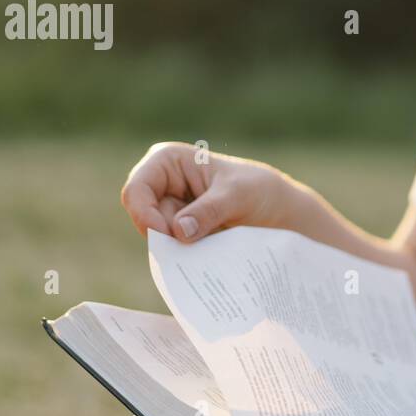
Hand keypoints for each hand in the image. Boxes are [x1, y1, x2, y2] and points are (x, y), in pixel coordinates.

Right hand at [119, 142, 299, 241]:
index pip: (136, 190)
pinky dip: (186, 255)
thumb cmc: (259, 191)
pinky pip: (172, 249)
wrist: (279, 213)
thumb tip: (178, 231)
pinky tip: (208, 254)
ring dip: (178, 247)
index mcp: (167, 161)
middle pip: (142, 217)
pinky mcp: (180, 232)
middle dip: (164, 234)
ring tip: (210, 244)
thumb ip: (209, 211)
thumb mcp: (238, 196)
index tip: (170, 235)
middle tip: (194, 244)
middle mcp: (162, 184)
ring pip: (157, 237)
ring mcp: (170, 210)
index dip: (145, 215)